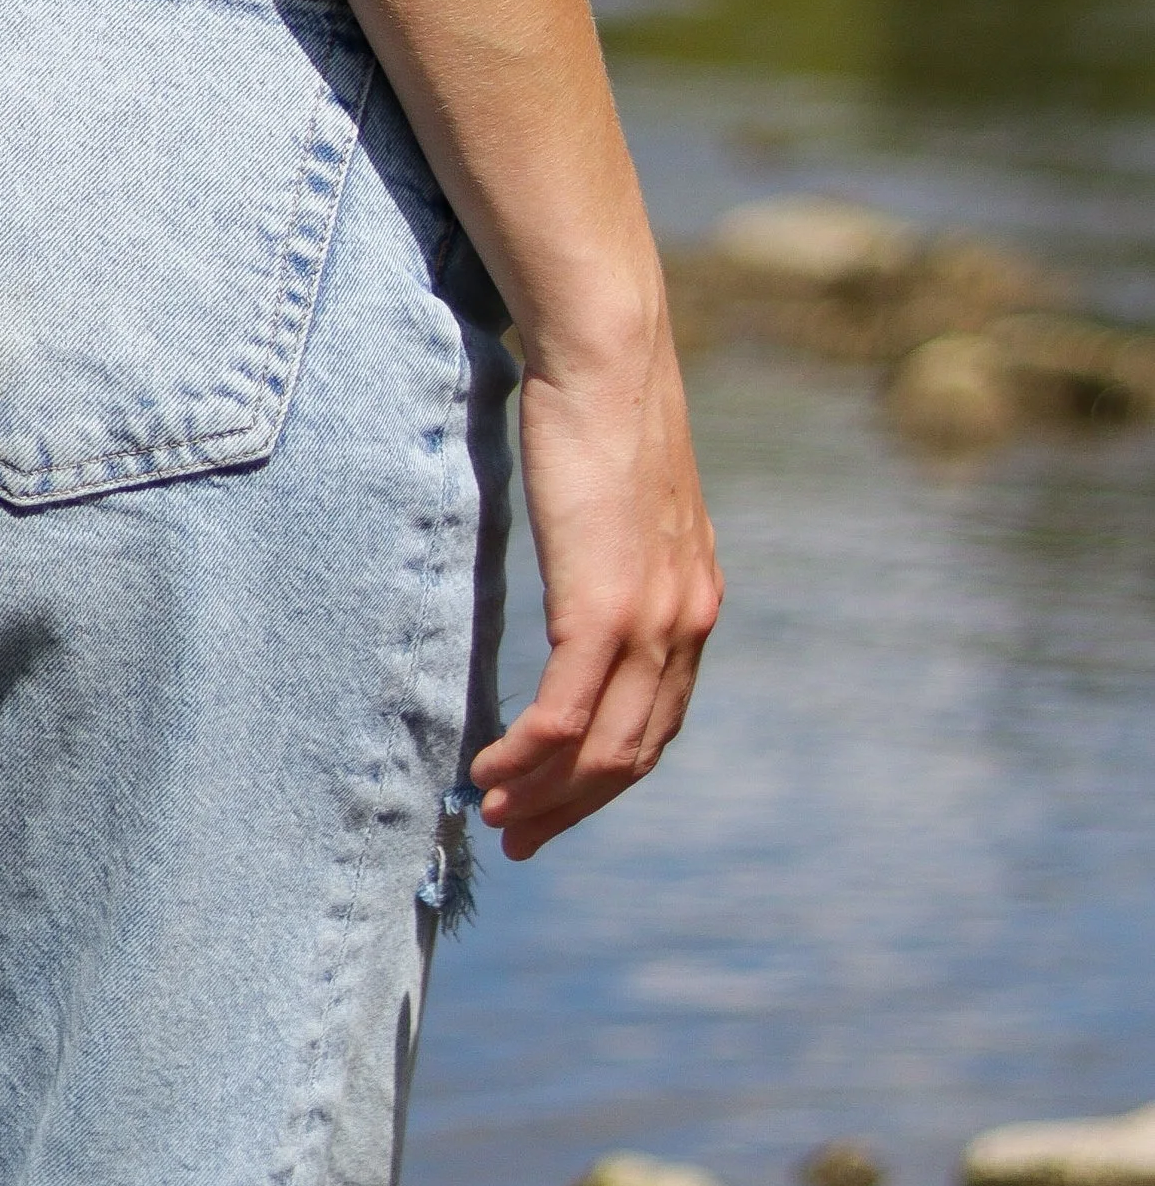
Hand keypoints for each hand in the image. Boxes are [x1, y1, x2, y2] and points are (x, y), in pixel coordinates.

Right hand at [471, 294, 721, 860]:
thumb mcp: (624, 497)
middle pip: (634, 753)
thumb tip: (585, 557)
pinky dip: (528, 754)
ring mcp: (650, 621)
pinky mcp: (603, 607)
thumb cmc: (601, 405)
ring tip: (495, 811)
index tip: (556, 798)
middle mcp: (685, 623)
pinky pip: (566, 715)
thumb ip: (618, 548)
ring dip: (547, 793)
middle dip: (575, 806)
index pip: (657, 721)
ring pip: (603, 749)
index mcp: (694, 601)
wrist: (609, 351)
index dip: (606, 774)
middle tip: (519, 834)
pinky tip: (492, 768)